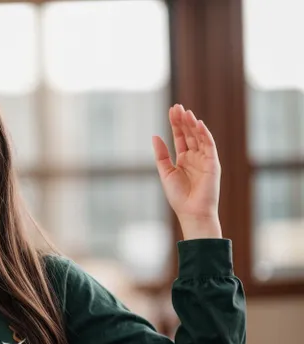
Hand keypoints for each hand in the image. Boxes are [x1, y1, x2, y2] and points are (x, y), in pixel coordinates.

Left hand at [152, 104, 221, 238]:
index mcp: (184, 159)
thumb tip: (155, 136)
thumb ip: (161, 154)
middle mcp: (195, 157)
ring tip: (185, 112)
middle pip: (189, 134)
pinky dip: (204, 134)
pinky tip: (197, 124)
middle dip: (183, 120)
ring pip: (199, 137)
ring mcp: (205, 159)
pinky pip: (209, 145)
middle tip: (177, 107)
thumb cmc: (178, 196)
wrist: (191, 212)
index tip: (171, 110)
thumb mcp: (166, 172)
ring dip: (193, 124)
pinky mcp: (213, 164)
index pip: (180, 137)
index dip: (176, 124)